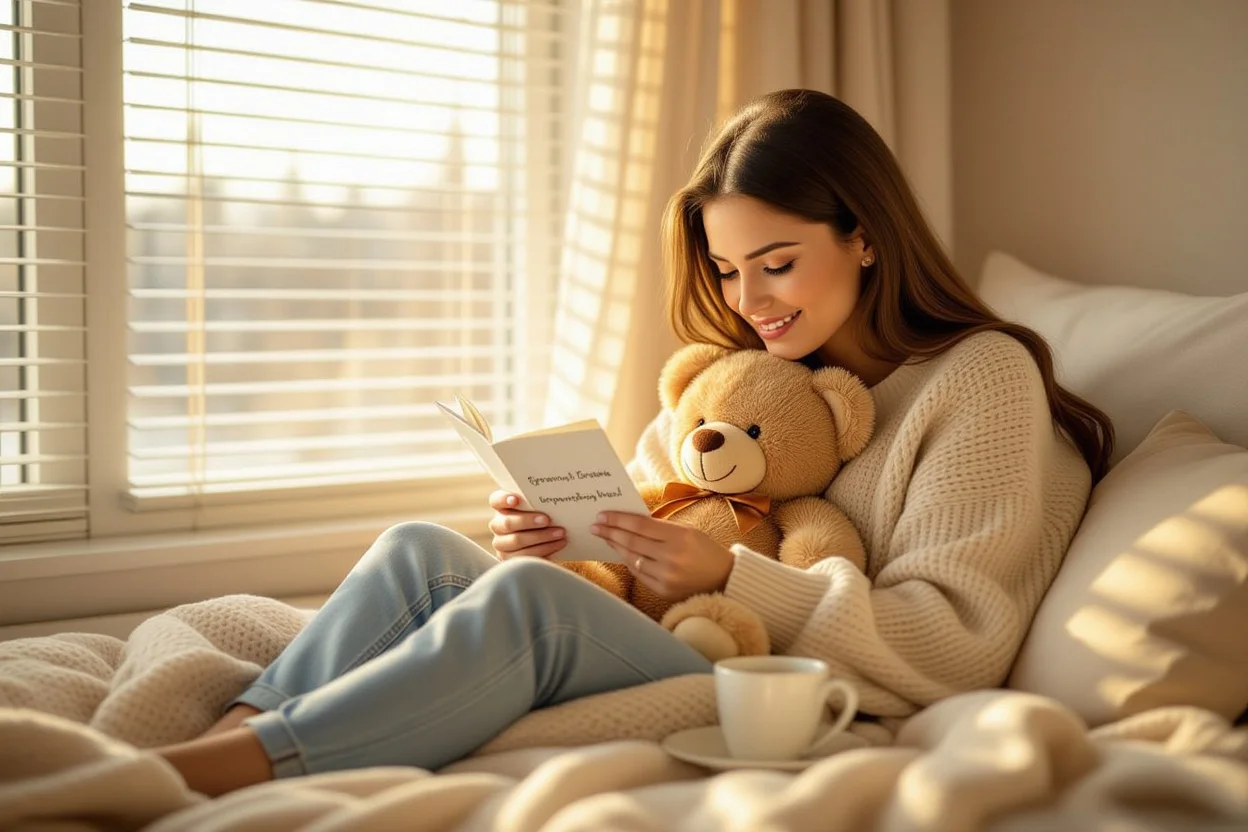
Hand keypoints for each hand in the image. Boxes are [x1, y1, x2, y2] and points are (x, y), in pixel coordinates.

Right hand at [488, 490, 566, 559]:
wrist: (544, 540)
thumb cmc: (542, 516)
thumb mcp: (538, 507)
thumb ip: (538, 501)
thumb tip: (555, 493)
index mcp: (501, 507)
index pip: (496, 500)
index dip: (504, 499)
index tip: (516, 500)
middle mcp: (498, 525)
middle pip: (508, 523)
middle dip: (528, 521)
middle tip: (547, 519)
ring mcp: (502, 544)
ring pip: (517, 540)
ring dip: (541, 537)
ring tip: (560, 533)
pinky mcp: (510, 559)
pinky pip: (526, 556)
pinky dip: (545, 549)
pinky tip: (558, 544)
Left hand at [591, 511, 734, 601]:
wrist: (724, 578)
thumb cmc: (704, 550)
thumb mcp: (687, 531)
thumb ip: (660, 528)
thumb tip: (629, 522)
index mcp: (680, 537)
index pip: (640, 524)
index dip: (618, 519)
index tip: (602, 515)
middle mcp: (672, 557)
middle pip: (632, 541)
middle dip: (610, 532)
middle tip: (595, 526)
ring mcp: (667, 576)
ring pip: (632, 558)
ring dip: (616, 546)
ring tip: (605, 537)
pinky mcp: (663, 590)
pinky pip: (639, 574)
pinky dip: (628, 562)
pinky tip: (621, 553)